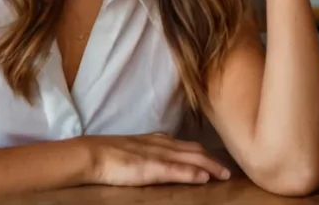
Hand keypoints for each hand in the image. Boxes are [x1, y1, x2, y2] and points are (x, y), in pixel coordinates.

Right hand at [82, 132, 231, 186]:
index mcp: (155, 140)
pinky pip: (177, 169)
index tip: (215, 159)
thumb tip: (158, 150)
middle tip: (228, 170)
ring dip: (210, 165)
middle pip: (193, 150)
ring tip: (224, 175)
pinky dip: (192, 172)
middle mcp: (160, 144)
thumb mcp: (131, 147)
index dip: (202, 152)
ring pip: (190, 157)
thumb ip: (147, 148)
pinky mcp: (151, 167)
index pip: (185, 144)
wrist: (91, 154)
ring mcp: (157, 155)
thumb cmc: (105, 153)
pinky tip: (204, 178)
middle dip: (212, 159)